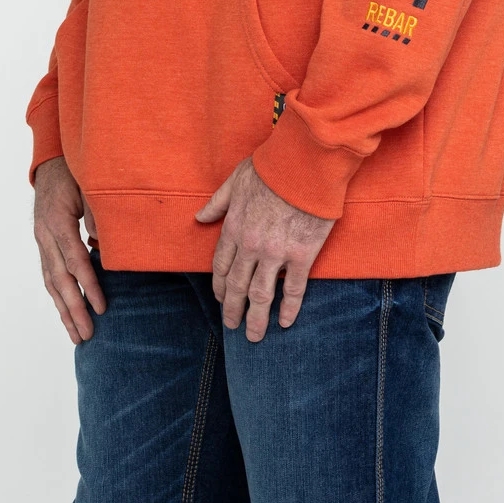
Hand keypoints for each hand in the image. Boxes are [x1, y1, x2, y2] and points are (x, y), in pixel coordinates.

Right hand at [33, 157, 106, 343]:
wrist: (51, 163)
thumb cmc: (75, 173)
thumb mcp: (88, 186)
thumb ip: (96, 213)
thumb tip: (105, 243)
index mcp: (58, 222)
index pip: (75, 261)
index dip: (89, 285)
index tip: (102, 307)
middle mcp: (45, 236)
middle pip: (59, 280)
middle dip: (74, 310)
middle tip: (87, 334)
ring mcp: (41, 242)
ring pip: (51, 283)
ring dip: (63, 310)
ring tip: (76, 335)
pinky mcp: (43, 245)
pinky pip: (49, 275)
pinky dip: (58, 296)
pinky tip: (66, 312)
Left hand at [196, 158, 333, 341]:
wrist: (304, 166)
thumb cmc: (271, 168)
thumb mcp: (236, 180)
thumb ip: (218, 202)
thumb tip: (200, 217)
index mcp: (234, 228)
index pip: (221, 265)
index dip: (218, 285)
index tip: (219, 298)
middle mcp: (251, 246)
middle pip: (237, 286)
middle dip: (232, 309)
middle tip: (231, 325)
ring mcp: (276, 254)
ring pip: (261, 294)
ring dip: (256, 319)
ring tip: (254, 336)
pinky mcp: (302, 255)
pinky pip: (294, 289)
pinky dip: (289, 308)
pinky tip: (285, 322)